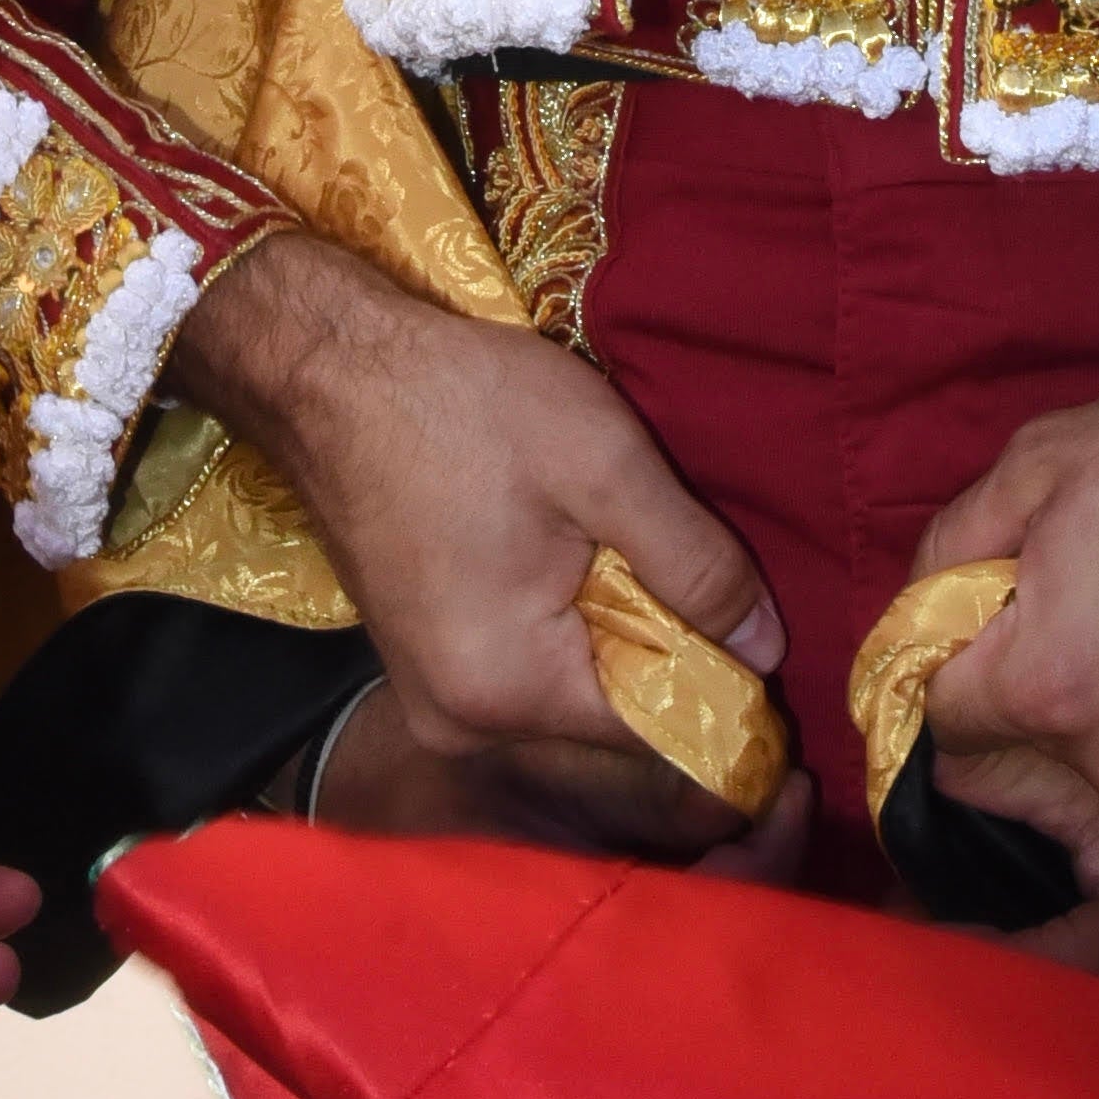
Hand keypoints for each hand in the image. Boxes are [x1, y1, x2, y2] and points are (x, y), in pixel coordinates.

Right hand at [180, 232, 777, 852]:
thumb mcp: (605, 467)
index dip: (726, 684)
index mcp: (507, 692)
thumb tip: (769, 652)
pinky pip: (529, 667)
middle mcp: (462, 722)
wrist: (329, 367)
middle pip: (613, 718)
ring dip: (621, 630)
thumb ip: (697, 566)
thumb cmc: (461, 406)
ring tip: (641, 550)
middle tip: (704, 569)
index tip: (765, 631)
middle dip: (672, 651)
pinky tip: (583, 557)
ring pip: (572, 690)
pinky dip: (572, 622)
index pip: (656, 731)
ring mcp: (435, 696)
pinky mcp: (425, 660)